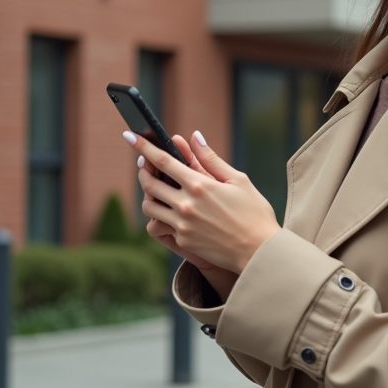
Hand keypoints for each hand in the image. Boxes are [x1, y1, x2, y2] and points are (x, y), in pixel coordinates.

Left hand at [142, 136, 239, 300]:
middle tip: (143, 164)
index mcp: (200, 185)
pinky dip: (163, 215)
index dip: (143, 147)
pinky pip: (162, 225)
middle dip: (142, 171)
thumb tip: (195, 137)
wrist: (258, 251)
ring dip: (149, 195)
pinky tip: (173, 211)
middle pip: (149, 184)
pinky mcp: (183, 240)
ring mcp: (182, 224)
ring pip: (150, 207)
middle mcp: (186, 204)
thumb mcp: (238, 180)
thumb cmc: (253, 212)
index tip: (129, 136)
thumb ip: (211, 159)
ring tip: (156, 188)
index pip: (163, 161)